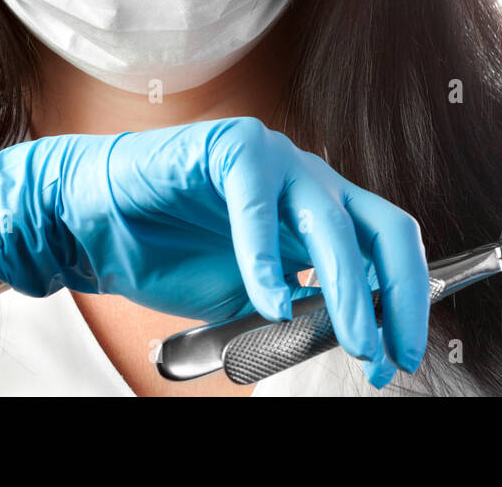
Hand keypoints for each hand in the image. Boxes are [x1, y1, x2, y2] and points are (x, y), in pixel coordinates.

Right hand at [0, 117, 429, 386]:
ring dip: (348, 286)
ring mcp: (274, 158)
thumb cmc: (170, 252)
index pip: (387, 247)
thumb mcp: (251, 298)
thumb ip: (301, 308)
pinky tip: (269, 298)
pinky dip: (266, 257)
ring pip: (331, 219)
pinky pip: (259, 202)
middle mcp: (308, 180)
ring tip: (351, 336)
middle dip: (394, 297)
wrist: (94, 223)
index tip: (402, 353)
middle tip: (387, 353)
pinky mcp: (231, 147)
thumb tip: (353, 336)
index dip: (406, 300)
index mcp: (320, 212)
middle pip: (380, 230)